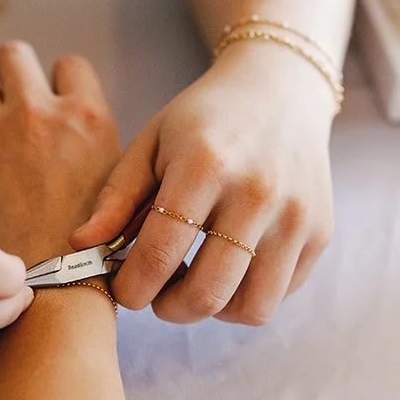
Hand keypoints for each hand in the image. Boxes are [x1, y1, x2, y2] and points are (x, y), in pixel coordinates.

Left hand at [0, 43, 121, 265]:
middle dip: (10, 76)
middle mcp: (38, 113)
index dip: (58, 86)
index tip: (52, 110)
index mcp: (86, 117)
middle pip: (13, 55)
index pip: (69, 65)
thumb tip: (72, 133)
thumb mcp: (115, 185)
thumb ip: (91, 146)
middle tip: (9, 111)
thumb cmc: (92, 253)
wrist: (52, 293)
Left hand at [70, 42, 335, 323]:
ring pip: (250, 308)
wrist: (281, 90)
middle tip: (156, 293)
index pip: (160, 254)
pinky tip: (227, 268)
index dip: (133, 287)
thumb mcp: (151, 142)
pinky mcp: (320, 232)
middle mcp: (258, 194)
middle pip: (207, 294)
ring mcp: (297, 216)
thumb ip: (116, 196)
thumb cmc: (203, 119)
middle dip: (168, 309)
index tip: (123, 290)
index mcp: (206, 166)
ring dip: (212, 310)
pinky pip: (280, 295)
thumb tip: (80, 246)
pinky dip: (247, 296)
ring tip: (193, 283)